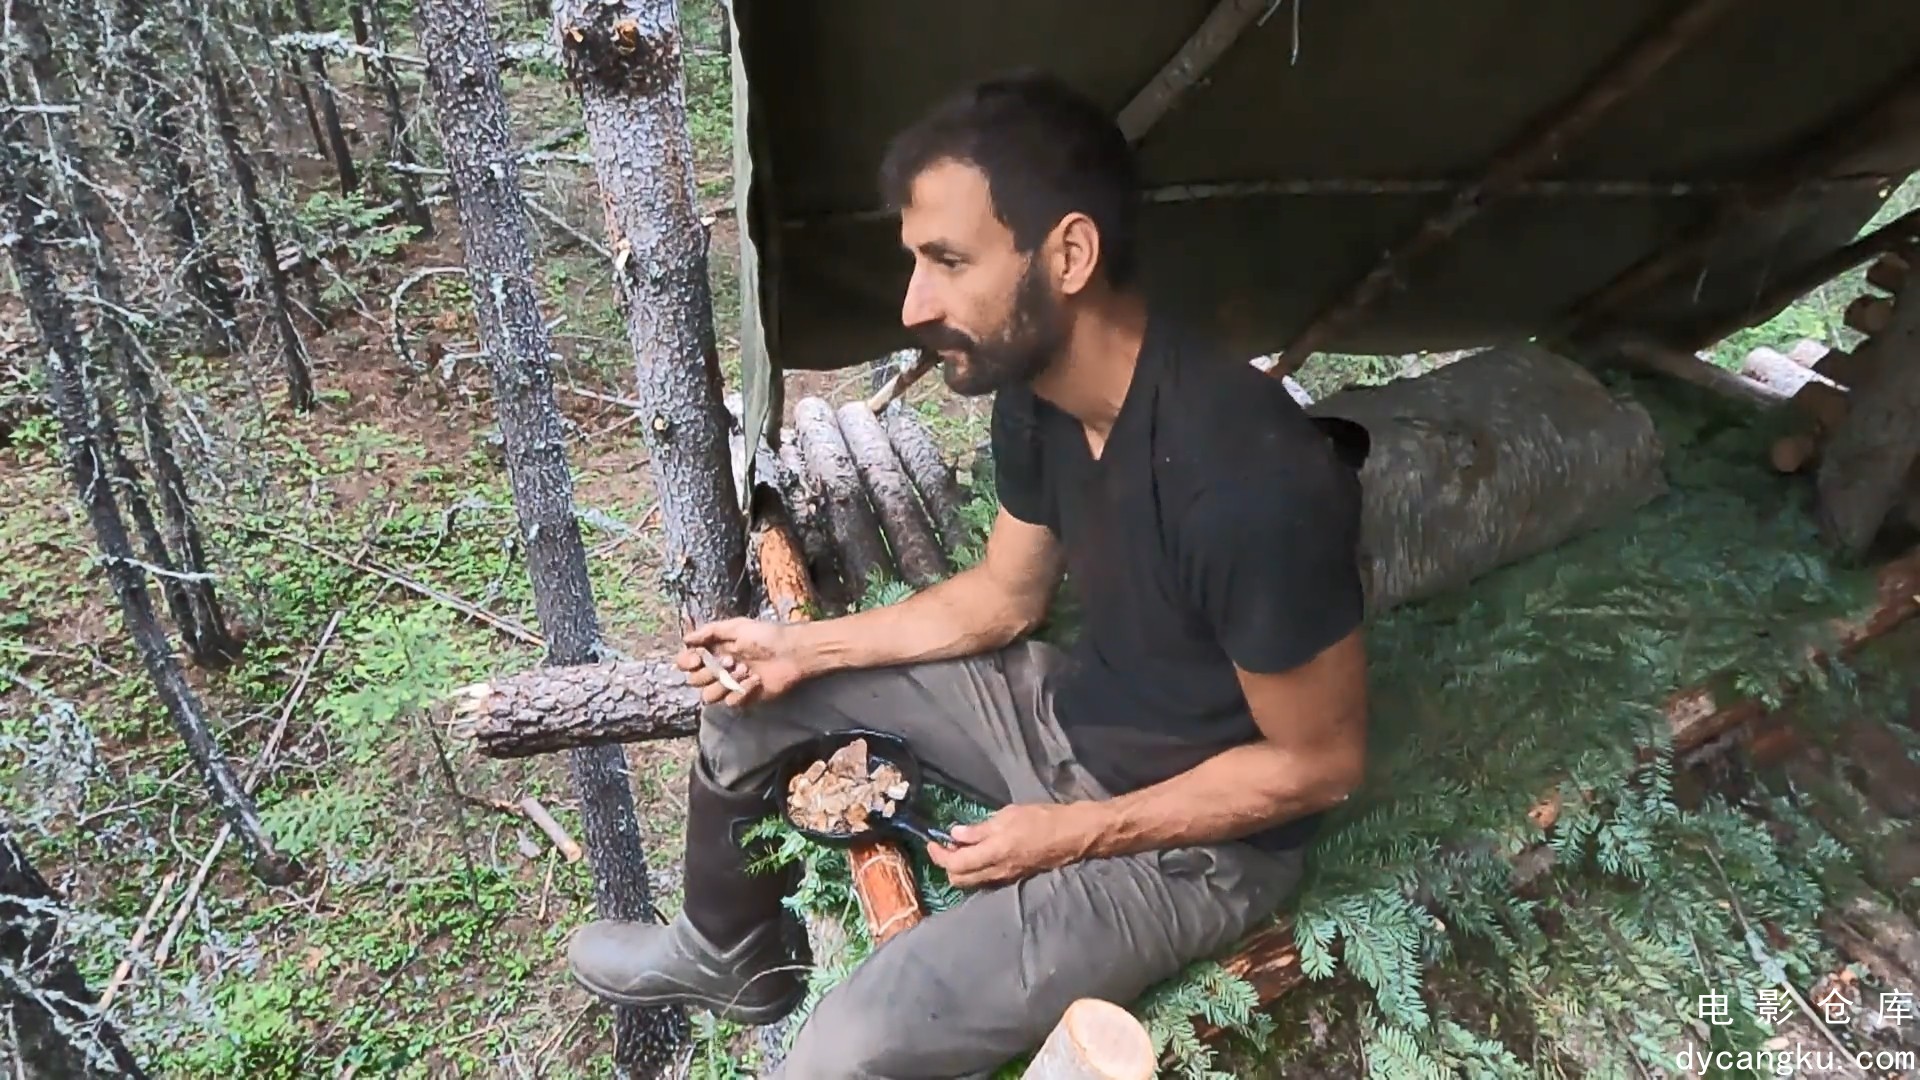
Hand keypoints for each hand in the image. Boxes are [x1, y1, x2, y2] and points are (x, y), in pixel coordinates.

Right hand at [675, 617, 811, 706]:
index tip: (698, 657)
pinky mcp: (744, 698)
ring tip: (745, 670)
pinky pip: (731, 702)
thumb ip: (710, 631)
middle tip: (730, 660)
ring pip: (709, 696)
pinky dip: (742, 691)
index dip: (688, 662)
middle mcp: (718, 669)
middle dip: (709, 672)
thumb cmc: (766, 636)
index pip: (687, 663)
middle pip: (695, 681)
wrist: (792, 652)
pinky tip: (756, 680)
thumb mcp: (737, 626)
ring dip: (725, 683)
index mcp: (713, 651)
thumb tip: (686, 639)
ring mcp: (730, 685)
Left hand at [926, 802, 1101, 889]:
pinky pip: (986, 879)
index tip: (932, 841)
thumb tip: (956, 834)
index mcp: (993, 854)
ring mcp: (1005, 878)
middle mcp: (996, 872)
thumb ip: (980, 828)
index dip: (939, 855)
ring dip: (960, 868)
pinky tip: (980, 852)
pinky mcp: (1014, 877)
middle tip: (946, 844)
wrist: (1071, 835)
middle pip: (959, 880)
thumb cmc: (1041, 820)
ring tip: (962, 847)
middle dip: (946, 864)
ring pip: (972, 882)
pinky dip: (975, 869)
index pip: (955, 864)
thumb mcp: (1008, 816)